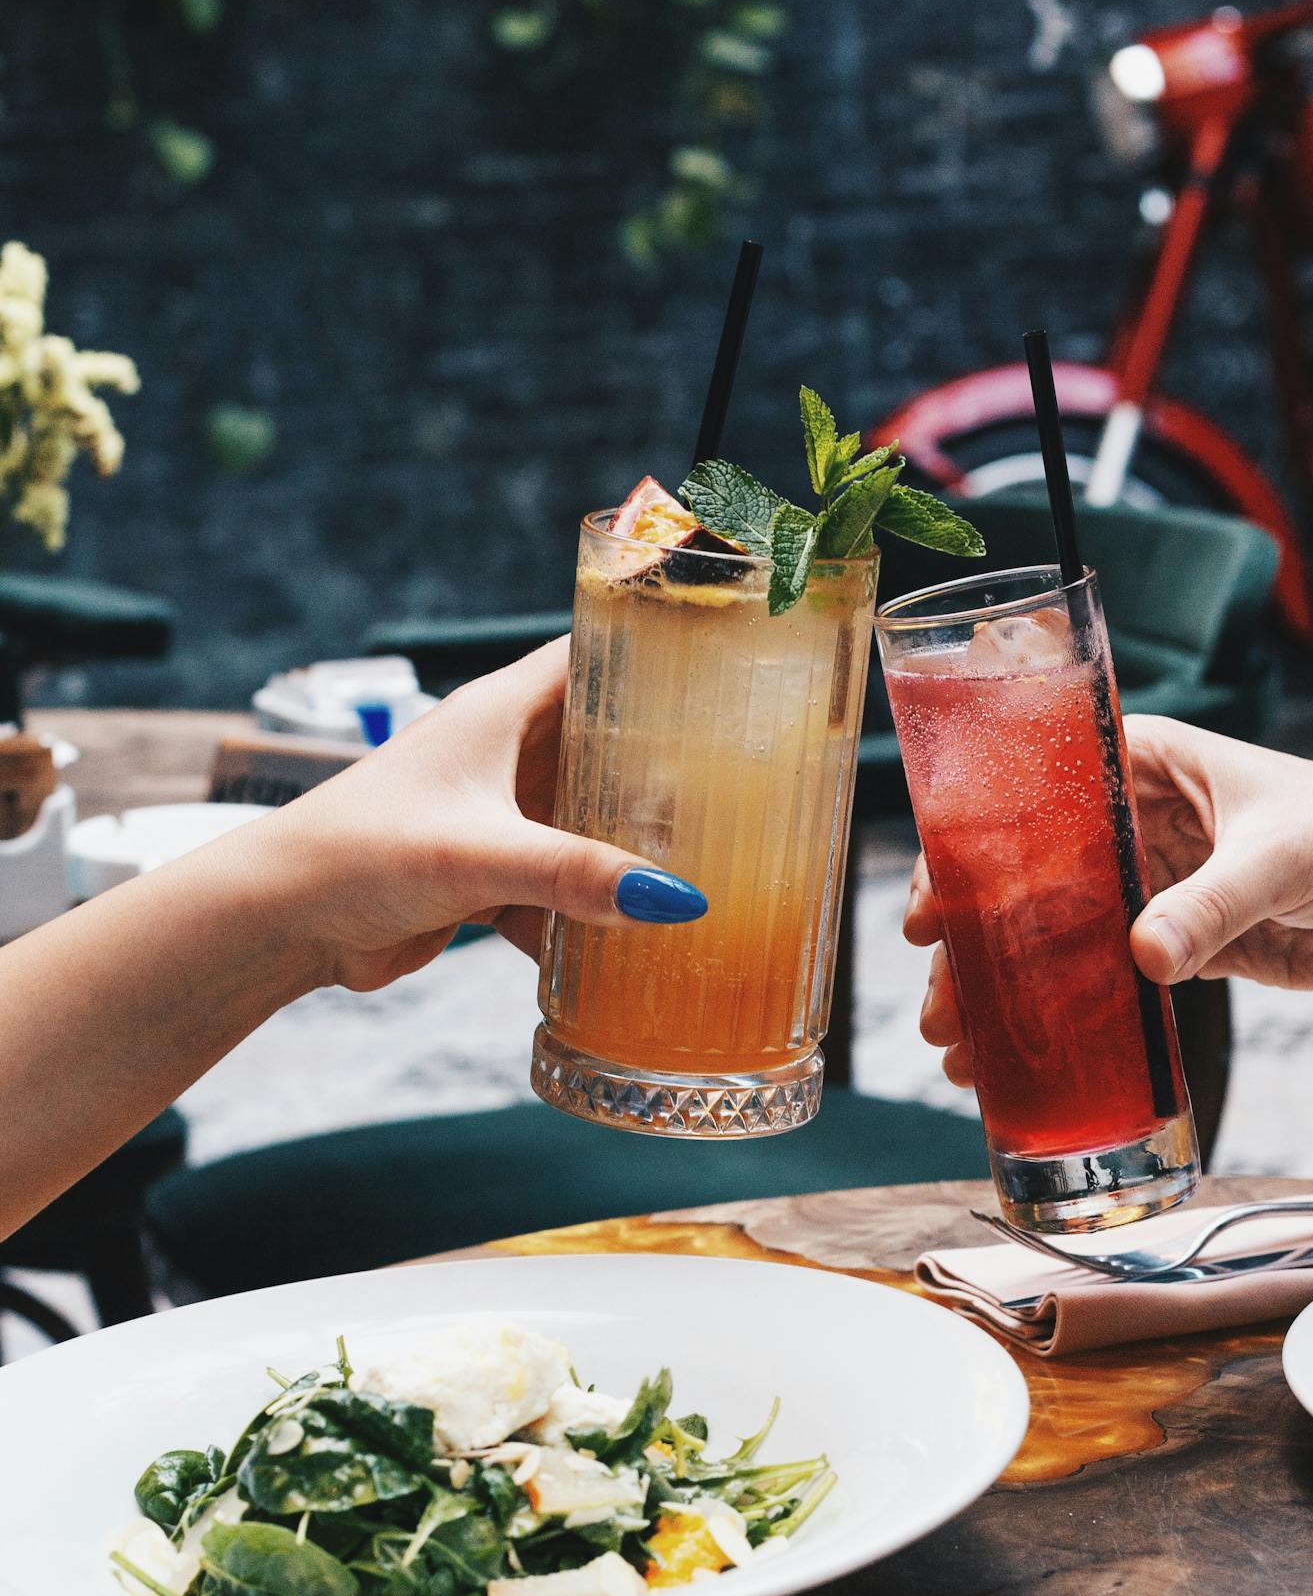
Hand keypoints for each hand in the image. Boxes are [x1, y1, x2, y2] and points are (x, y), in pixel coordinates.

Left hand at [243, 638, 705, 992]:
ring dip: (629, 847)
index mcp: (501, 712)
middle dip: (665, 767)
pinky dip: (588, 913)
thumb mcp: (479, 855)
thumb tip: (676, 901)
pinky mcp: (486, 874)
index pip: (594, 654)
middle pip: (606, 743)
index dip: (655, 652)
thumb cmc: (359, 853)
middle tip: (747, 787)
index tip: (727, 667)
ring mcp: (497, 815)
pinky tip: (631, 943)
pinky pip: (559, 886)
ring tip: (709, 866)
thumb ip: (577, 874)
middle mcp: (504, 754)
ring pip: (586, 820)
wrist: (282, 921)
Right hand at [905, 717, 1312, 1081]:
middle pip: (1032, 876)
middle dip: (979, 938)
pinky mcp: (1178, 946)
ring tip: (963, 1044)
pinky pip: (1104, 981)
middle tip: (942, 996)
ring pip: (1058, 935)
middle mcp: (1136, 820)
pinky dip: (1064, 1015)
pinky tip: (1021, 1056)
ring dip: (1010, 987)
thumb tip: (1145, 955)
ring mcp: (1154, 887)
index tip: (938, 902)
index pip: (1038, 793)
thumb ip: (1212, 904)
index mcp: (1147, 762)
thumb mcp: (1280, 857)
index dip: (976, 847)